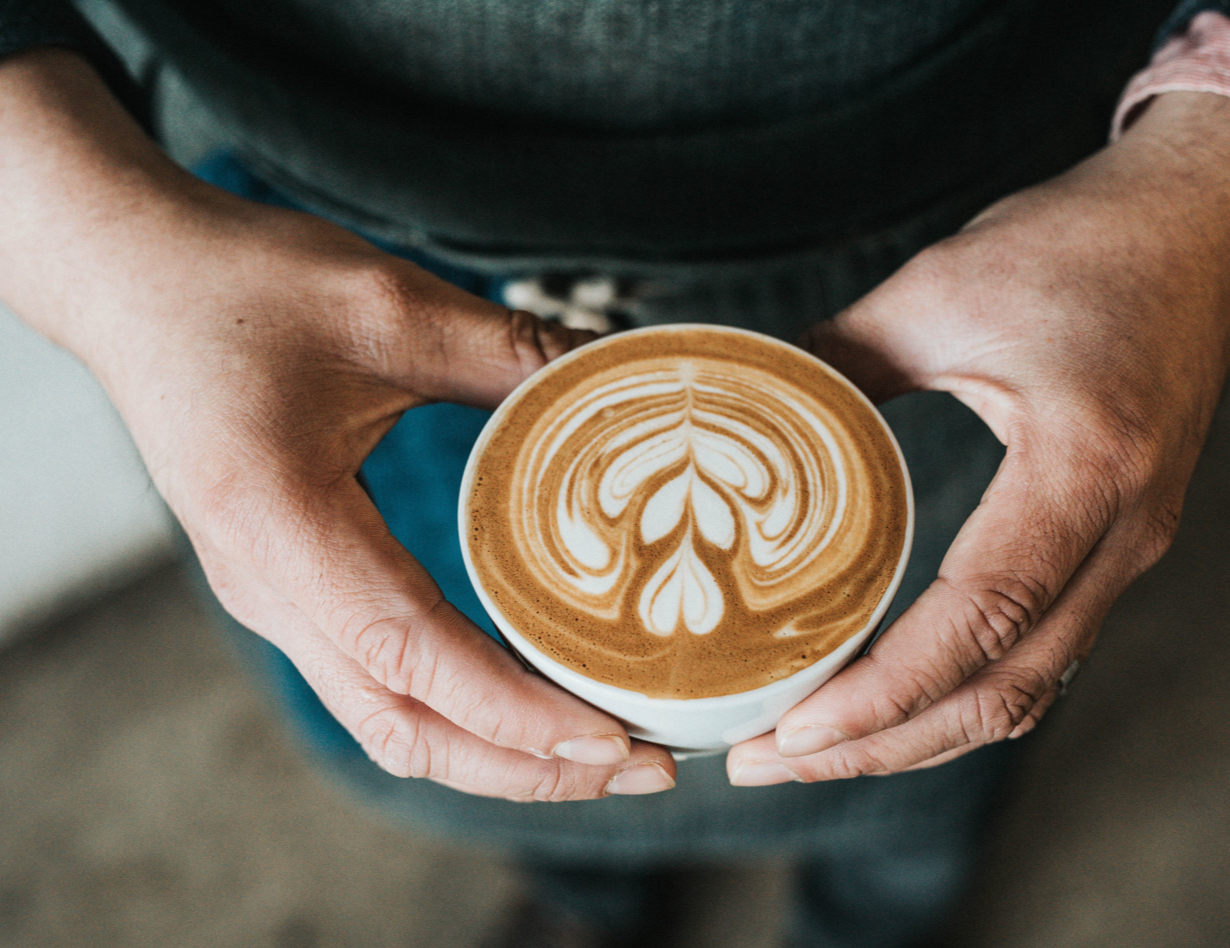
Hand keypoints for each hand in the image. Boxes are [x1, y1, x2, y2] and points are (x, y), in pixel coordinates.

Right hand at [0, 50, 676, 800]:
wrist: (130, 281)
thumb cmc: (239, 284)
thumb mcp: (388, 305)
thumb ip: (510, 352)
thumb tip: (626, 375)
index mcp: (280, 525)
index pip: (411, 656)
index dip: (515, 714)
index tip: (611, 740)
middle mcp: (268, 588)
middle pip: (405, 727)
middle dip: (528, 767)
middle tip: (644, 767)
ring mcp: (273, 598)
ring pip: (390, 722)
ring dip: (498, 755)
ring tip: (603, 754)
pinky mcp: (288, 589)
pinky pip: (378, 685)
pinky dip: (462, 714)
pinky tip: (531, 700)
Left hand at [727, 92, 1229, 783]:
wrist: (1205, 224)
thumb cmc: (1085, 244)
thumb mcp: (941, 289)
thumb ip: (836, 359)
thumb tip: (740, 409)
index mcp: (1086, 466)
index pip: (983, 618)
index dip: (884, 692)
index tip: (791, 729)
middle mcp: (1124, 531)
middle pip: (1004, 690)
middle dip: (879, 745)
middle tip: (765, 760)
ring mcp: (1130, 549)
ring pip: (1026, 689)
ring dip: (917, 735)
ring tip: (810, 749)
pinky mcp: (1117, 548)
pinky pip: (1041, 654)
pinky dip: (959, 697)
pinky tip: (889, 700)